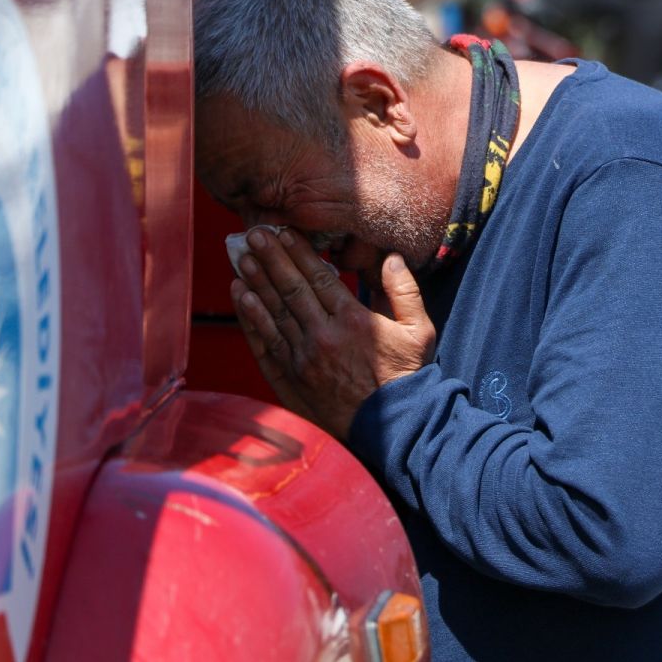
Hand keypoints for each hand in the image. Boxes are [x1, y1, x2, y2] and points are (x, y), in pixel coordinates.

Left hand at [230, 228, 436, 439]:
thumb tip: (390, 257)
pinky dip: (251, 320)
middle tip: (253, 234)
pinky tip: (241, 298)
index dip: (298, 252)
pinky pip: (265, 344)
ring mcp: (303, 360)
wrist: (395, 429)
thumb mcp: (420, 331)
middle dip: (270, 258)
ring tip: (241, 258)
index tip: (283, 232)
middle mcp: (323, 337)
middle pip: (290, 289)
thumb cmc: (407, 377)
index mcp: (354, 321)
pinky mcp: (291, 380)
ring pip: (273, 313)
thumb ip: (404, 291)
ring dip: (255, 283)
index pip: (318, 277)